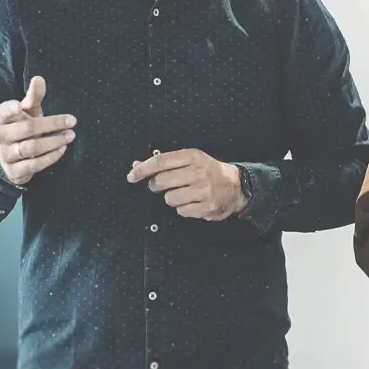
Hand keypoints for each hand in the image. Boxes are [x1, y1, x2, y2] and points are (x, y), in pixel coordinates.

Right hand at [0, 76, 76, 185]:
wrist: (10, 158)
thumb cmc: (22, 128)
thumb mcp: (27, 112)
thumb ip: (33, 97)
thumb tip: (39, 78)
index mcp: (3, 119)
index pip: (4, 112)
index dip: (11, 109)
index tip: (20, 106)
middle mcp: (1, 136)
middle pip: (27, 129)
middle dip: (52, 124)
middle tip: (72, 121)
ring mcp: (6, 155)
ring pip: (32, 147)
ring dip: (54, 141)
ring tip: (70, 135)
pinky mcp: (14, 171)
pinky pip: (34, 165)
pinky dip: (50, 157)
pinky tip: (63, 149)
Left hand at [127, 149, 246, 220]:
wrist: (237, 185)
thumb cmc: (208, 171)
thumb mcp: (190, 160)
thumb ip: (164, 162)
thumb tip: (137, 165)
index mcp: (193, 157)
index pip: (161, 161)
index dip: (143, 169)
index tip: (132, 175)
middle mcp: (198, 172)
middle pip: (161, 181)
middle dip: (156, 185)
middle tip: (161, 185)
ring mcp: (204, 191)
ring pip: (169, 199)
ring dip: (172, 198)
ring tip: (184, 193)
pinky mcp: (207, 207)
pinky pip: (181, 211)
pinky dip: (183, 208)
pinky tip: (193, 202)